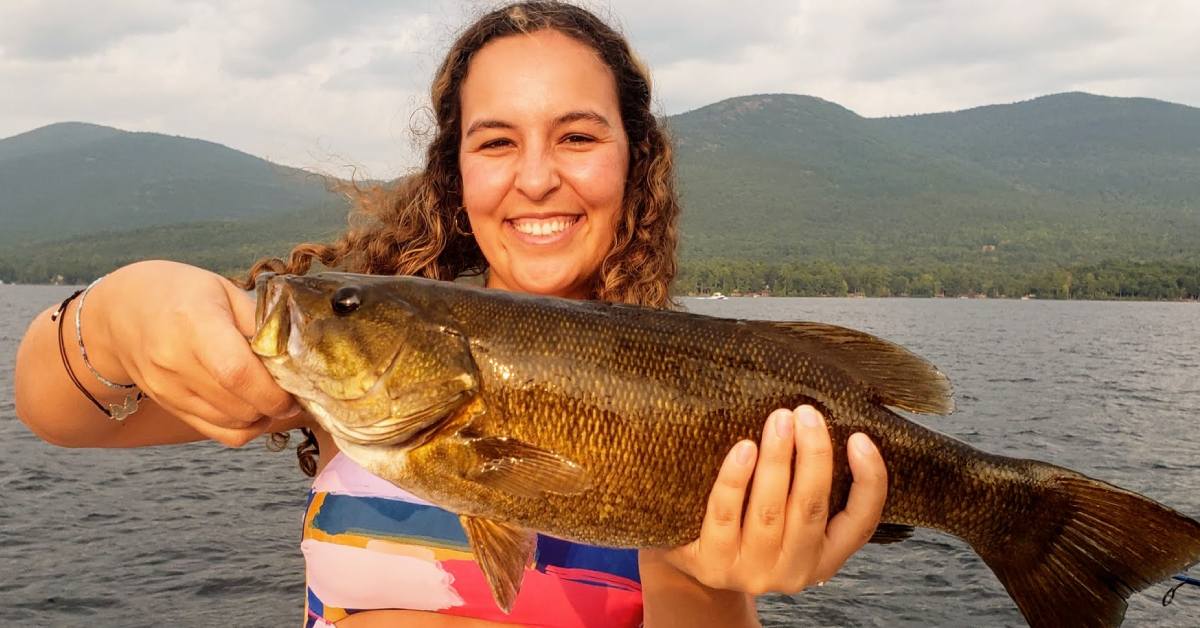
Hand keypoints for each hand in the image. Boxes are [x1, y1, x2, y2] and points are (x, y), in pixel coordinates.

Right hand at [92, 260, 298, 445]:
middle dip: (276, 404)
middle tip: (291, 388)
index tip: (295, 386)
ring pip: (231, 424)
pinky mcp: (169, 406)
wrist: (123, 311)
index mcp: (195, 324)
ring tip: (271, 393)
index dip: (273, 390)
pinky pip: (217, 433)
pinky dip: (244, 427)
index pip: (237, 373)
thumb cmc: (183, 293)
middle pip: (239, 405)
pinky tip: (253, 407)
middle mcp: (175, 362)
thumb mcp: (225, 290)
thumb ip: (261, 322)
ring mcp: (168, 390)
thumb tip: (297, 356)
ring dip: (262, 416)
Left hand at [656, 405, 886, 594]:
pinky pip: (725, 515)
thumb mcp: (788, 516)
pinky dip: (736, 479)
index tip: (860, 438)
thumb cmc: (749, 524)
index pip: (861, 523)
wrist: (694, 565)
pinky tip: (743, 448)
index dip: (869, 482)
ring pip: (769, 511)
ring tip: (779, 421)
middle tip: (806, 413)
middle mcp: (794, 571)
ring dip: (777, 460)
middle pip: (811, 509)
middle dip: (813, 456)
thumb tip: (817, 422)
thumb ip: (806, 485)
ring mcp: (753, 571)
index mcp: (825, 557)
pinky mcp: (713, 565)